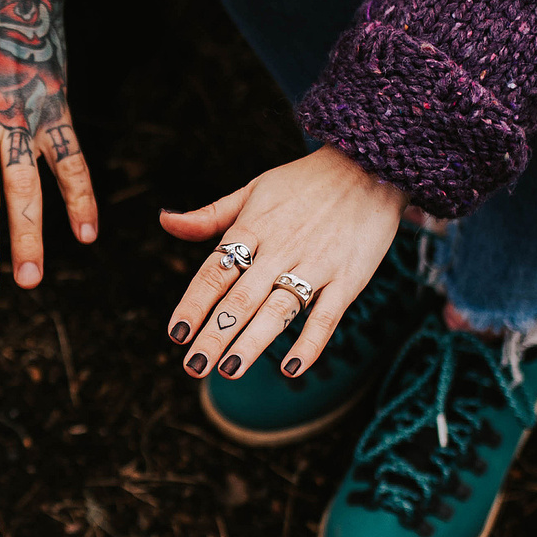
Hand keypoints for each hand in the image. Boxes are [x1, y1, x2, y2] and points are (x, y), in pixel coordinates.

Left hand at [159, 148, 406, 378]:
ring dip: (252, 342)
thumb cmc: (305, 182)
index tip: (175, 334)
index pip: (214, 272)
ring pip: (278, 309)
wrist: (371, 166)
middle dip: (215, 334)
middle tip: (194, 366)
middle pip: (240, 298)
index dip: (193, 304)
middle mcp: (280, 249)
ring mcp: (316, 264)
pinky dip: (310, 343)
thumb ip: (210, 215)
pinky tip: (292, 369)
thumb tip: (165, 221)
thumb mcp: (254, 189)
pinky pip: (327, 315)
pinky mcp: (349, 277)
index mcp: (252, 227)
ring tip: (229, 370)